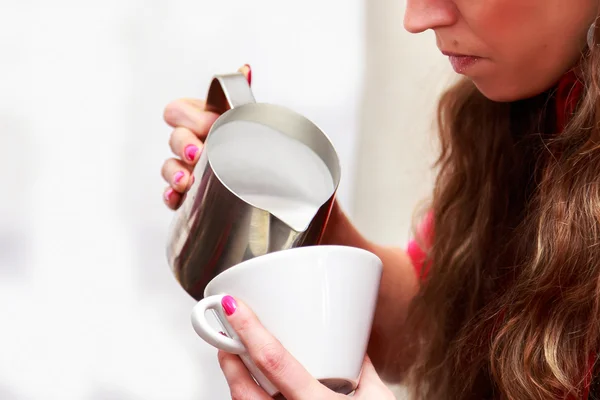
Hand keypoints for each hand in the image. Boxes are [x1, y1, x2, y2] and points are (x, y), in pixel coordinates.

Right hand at [160, 64, 251, 208]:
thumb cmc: (242, 136)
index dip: (193, 118)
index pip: (177, 112)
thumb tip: (245, 69)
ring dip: (174, 173)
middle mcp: (188, 142)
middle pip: (173, 139)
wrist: (258, 171)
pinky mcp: (184, 191)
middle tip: (198, 154)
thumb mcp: (241, 116)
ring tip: (186, 181)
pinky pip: (170, 194)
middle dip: (183, 145)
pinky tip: (177, 198)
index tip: (213, 124)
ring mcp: (184, 167)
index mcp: (196, 119)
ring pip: (168, 167)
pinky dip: (172, 196)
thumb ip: (239, 94)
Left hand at [217, 296, 395, 398]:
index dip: (249, 331)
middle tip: (226, 337)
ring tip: (234, 360)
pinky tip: (252, 390)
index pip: (274, 361)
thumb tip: (356, 346)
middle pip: (245, 392)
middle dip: (229, 360)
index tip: (234, 308)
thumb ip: (364, 370)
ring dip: (234, 383)